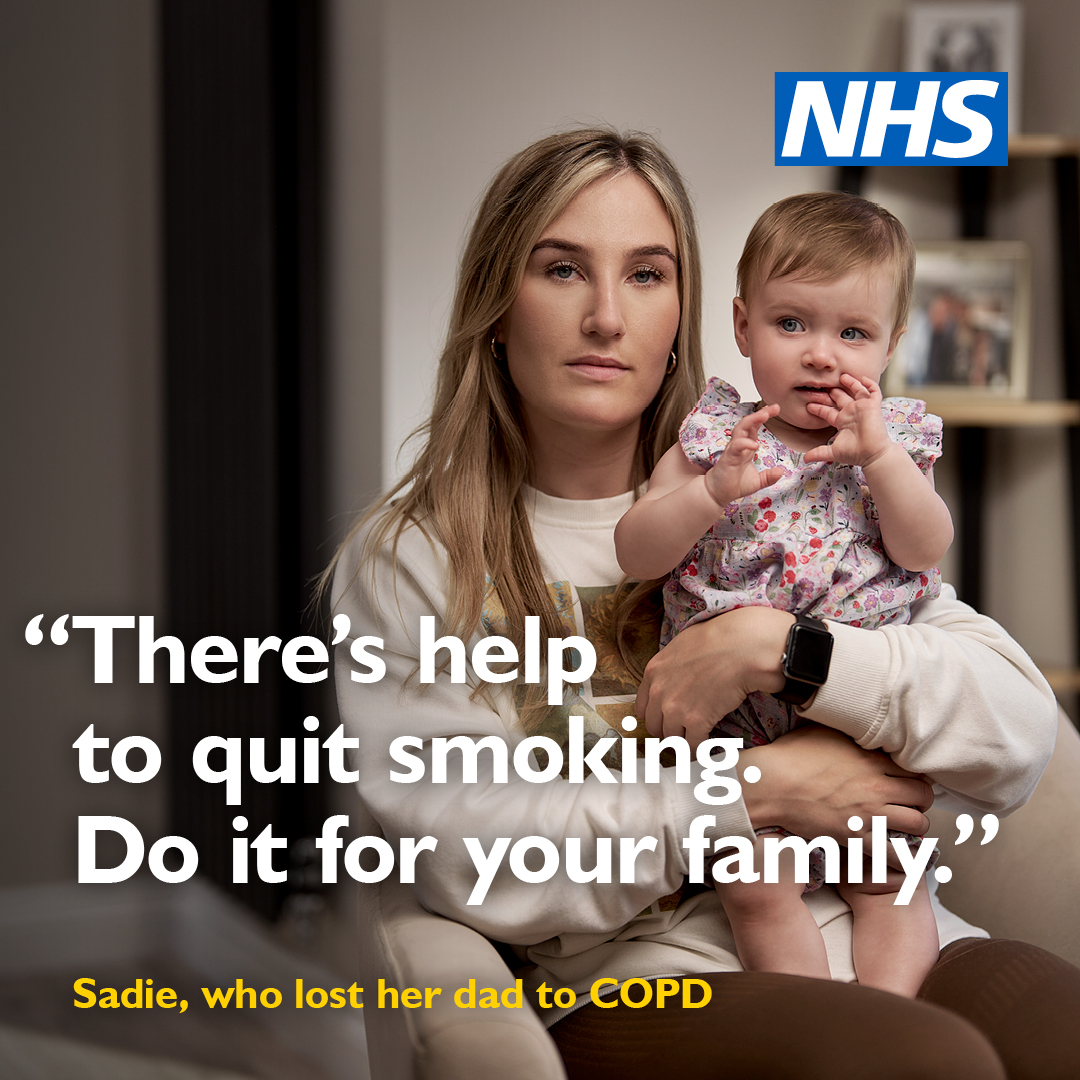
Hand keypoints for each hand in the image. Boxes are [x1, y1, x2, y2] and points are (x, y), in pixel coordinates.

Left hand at [636, 606, 793, 748]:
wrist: (740, 647)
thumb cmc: (717, 640)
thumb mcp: (681, 647)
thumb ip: (670, 667)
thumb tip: (676, 678)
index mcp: (653, 673)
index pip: (642, 709)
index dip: (656, 716)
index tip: (667, 720)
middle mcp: (659, 692)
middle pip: (655, 727)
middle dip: (669, 731)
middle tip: (685, 732)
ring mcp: (675, 708)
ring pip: (673, 739)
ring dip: (685, 742)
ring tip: (698, 740)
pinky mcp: (696, 721)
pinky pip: (693, 745)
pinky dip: (701, 749)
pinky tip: (710, 746)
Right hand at [703, 404, 784, 507]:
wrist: (717, 495)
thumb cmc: (733, 485)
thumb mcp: (757, 482)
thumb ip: (769, 476)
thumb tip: (781, 471)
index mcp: (746, 447)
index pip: (754, 427)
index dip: (764, 417)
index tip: (775, 409)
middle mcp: (739, 445)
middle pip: (748, 423)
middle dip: (760, 413)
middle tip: (774, 407)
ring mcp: (733, 450)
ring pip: (740, 430)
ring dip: (752, 421)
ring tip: (765, 414)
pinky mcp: (728, 458)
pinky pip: (736, 446)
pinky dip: (745, 443)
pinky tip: (755, 444)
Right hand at [740, 725, 933, 852]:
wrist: (770, 784)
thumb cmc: (791, 755)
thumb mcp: (824, 732)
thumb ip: (850, 733)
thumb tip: (861, 728)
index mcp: (870, 759)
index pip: (915, 769)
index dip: (916, 776)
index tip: (909, 780)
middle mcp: (876, 787)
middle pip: (923, 796)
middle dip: (921, 800)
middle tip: (910, 802)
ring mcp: (868, 815)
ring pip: (918, 825)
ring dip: (915, 825)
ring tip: (904, 825)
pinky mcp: (855, 837)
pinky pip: (894, 854)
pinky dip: (903, 856)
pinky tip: (898, 852)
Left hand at [803, 374, 891, 467]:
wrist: (872, 454)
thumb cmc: (855, 453)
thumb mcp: (833, 452)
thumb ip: (819, 453)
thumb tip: (804, 459)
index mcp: (842, 422)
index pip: (828, 411)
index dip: (819, 407)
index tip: (808, 404)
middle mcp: (851, 413)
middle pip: (840, 397)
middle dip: (832, 391)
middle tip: (822, 383)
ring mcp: (862, 408)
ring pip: (856, 390)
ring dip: (850, 383)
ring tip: (841, 375)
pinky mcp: (873, 406)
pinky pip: (873, 391)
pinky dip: (869, 384)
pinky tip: (862, 378)